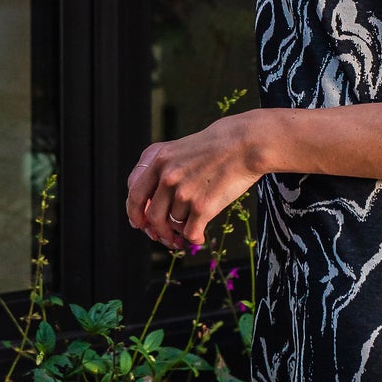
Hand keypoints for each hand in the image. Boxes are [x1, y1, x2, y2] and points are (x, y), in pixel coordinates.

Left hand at [127, 111, 270, 254]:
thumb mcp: (180, 148)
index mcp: (158, 159)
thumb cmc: (217, 145)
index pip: (134, 194)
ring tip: (190, 228)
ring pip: (173, 224)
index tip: (141, 223)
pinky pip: (190, 233)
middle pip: (150, 215)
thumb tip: (147, 208)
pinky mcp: (202, 206)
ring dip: (180, 231)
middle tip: (165, 237)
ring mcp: (183, 192)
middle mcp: (167, 176)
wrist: (247, 143)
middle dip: (156, 230)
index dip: (135, 213)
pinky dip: (193, 239)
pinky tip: (200, 237)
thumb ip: (161, 170)